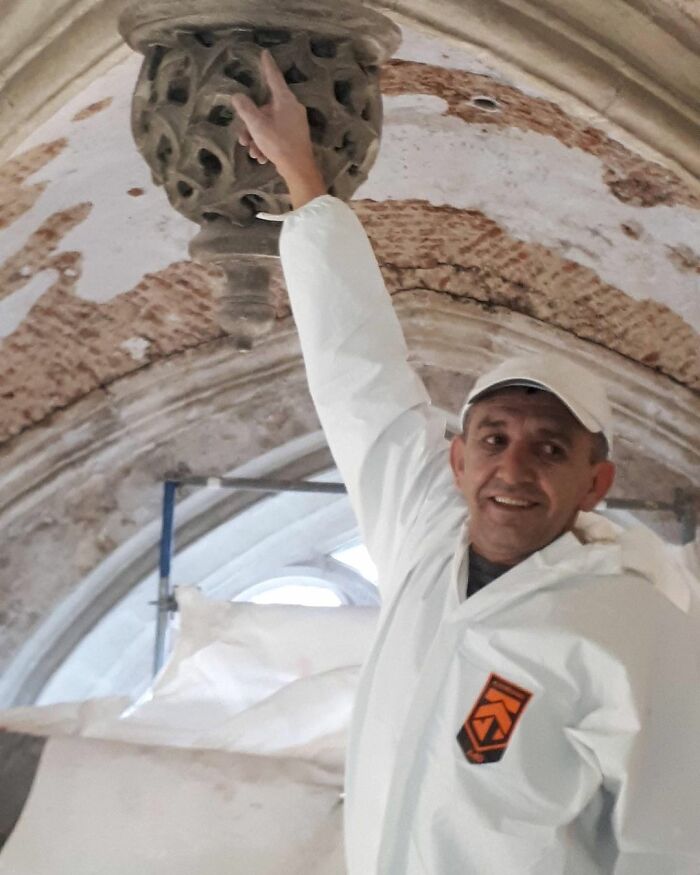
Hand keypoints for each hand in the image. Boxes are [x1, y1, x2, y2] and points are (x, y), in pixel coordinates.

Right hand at [231, 50, 319, 183]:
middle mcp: (292, 108)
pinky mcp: (296, 137)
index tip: (265, 53)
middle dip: (251, 124)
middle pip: (266, 109)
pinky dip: (267, 144)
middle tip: (243, 138)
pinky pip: (277, 135)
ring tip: (253, 152)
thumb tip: (237, 96)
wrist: (299, 170)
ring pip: (269, 125)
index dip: (267, 65)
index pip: (274, 77)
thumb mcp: (257, 125)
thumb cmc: (279, 143)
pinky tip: (262, 157)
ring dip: (257, 138)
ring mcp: (295, 123)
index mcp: (285, 100)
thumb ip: (245, 108)